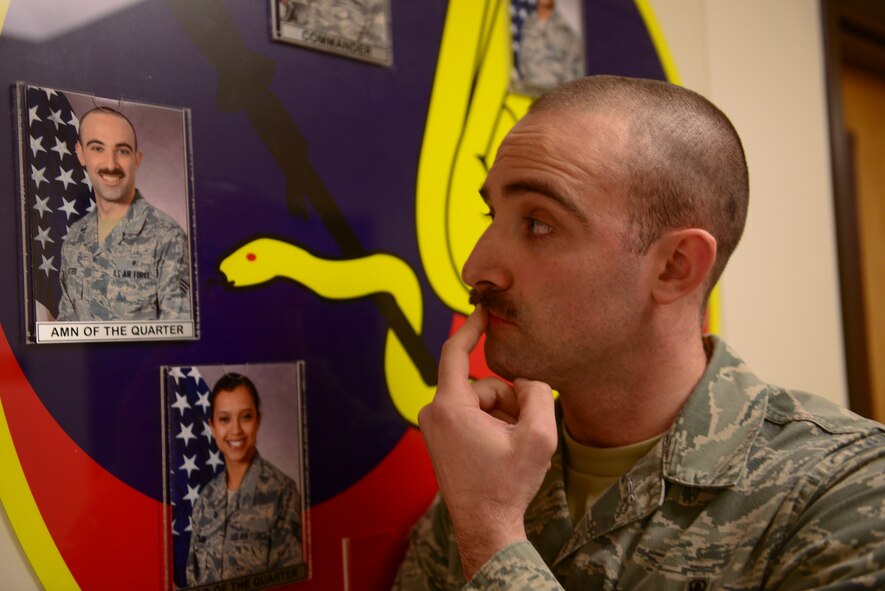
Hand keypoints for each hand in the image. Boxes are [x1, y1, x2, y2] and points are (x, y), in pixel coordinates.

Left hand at [418, 306, 557, 579]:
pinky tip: (503, 449)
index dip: (471, 327)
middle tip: (525, 428)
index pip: (455, 352)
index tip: (484, 309)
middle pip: (480, 383)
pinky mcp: (440, 438)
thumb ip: (538, 392)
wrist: (486, 526)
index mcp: (450, 406)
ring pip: (478, 400)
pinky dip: (491, 424)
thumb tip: (527, 377)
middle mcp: (434, 413)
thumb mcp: (538, 435)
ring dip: (502, 414)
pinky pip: (471, 415)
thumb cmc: (507, 484)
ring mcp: (434, 427)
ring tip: (514, 444)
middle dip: (508, 398)